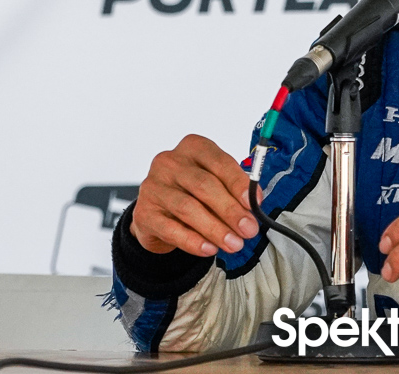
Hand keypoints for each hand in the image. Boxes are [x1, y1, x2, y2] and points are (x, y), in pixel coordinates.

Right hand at [130, 134, 258, 256]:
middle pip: (204, 186)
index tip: (254, 203)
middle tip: (249, 229)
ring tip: (234, 244)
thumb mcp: (215, 183)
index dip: (239, 183)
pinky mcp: (144, 213)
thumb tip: (252, 206)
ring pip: (188, 208)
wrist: (158, 213)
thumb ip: (232, 190)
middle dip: (230, 210)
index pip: (219, 162)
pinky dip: (193, 241)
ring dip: (215, 229)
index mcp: (193, 147)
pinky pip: (171, 229)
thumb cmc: (193, 193)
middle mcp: (170, 162)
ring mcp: (153, 186)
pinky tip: (209, 249)